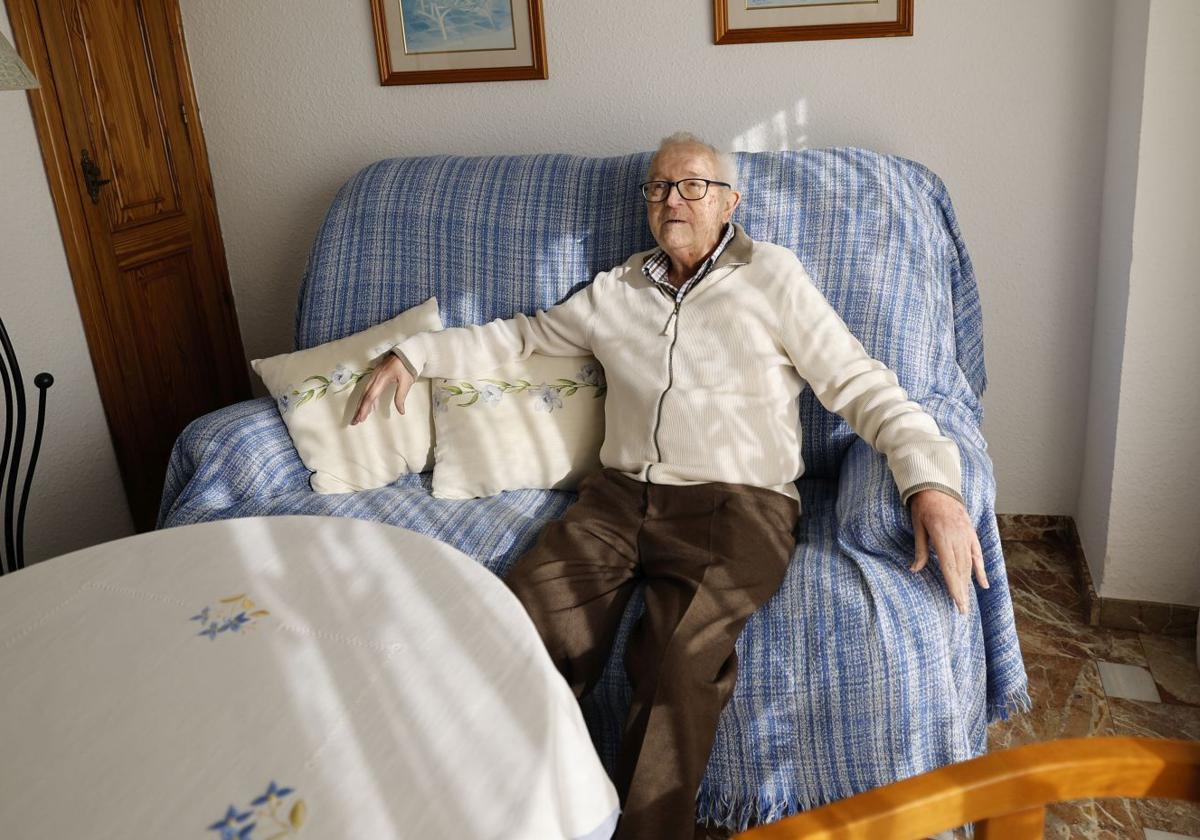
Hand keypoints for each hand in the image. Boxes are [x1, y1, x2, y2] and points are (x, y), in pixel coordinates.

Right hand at [351, 353, 414, 424]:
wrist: (407, 352)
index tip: (360, 418)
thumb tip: (401, 411)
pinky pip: (369, 389)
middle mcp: (375, 377)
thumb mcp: (406, 382)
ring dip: (362, 405)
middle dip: (359, 409)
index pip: (370, 396)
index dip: (364, 408)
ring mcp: (374, 376)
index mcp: (382, 378)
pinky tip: (370, 408)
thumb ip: (401, 397)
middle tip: (355, 422)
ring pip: (365, 392)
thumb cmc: (408, 367)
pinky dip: (368, 399)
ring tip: (359, 417)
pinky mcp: (376, 375)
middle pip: (364, 395)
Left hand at [908, 489, 988, 614]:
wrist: (937, 485)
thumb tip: (914, 570)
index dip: (954, 586)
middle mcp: (957, 538)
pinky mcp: (971, 533)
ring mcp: (967, 535)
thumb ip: (920, 549)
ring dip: (969, 584)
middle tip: (962, 611)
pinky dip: (980, 569)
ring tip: (967, 601)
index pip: (949, 567)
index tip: (957, 603)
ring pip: (969, 564)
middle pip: (961, 570)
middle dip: (961, 592)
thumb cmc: (923, 506)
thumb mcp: (917, 526)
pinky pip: (977, 554)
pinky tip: (983, 584)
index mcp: (942, 536)